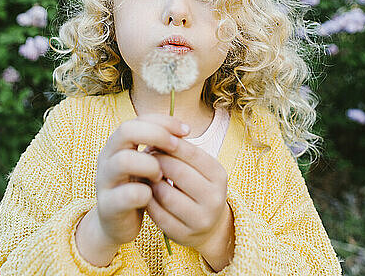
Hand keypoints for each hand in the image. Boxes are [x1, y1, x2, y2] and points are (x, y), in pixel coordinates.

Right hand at [93, 113, 189, 245]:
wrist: (118, 224)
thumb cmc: (139, 188)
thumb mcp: (149, 163)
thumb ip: (160, 147)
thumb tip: (184, 131)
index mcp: (118, 144)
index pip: (138, 119)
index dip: (164, 121)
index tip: (186, 131)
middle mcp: (107, 157)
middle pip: (126, 131)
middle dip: (156, 135)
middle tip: (175, 147)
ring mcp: (104, 180)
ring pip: (123, 160)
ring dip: (149, 165)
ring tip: (161, 176)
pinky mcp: (108, 205)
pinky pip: (126, 194)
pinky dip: (144, 193)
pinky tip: (152, 195)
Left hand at [145, 137, 234, 268]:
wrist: (208, 225)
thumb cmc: (197, 186)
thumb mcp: (197, 167)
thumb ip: (181, 150)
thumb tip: (157, 129)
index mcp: (219, 175)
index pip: (191, 152)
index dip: (169, 144)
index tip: (154, 140)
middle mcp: (214, 198)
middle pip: (176, 171)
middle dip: (156, 161)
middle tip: (144, 157)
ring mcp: (201, 219)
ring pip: (164, 193)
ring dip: (149, 182)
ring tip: (145, 174)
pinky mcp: (184, 235)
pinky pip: (157, 214)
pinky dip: (147, 201)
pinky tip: (145, 193)